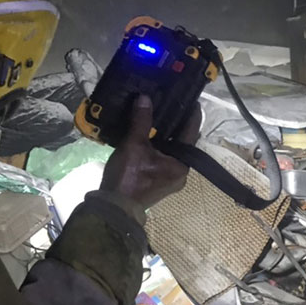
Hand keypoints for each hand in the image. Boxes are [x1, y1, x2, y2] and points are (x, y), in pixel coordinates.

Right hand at [100, 96, 200, 210]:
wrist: (114, 207)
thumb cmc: (128, 176)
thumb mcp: (134, 145)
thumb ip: (141, 121)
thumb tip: (145, 98)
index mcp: (182, 164)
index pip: (191, 132)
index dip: (191, 114)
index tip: (191, 98)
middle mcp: (181, 172)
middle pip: (182, 142)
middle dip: (177, 123)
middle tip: (172, 102)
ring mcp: (170, 179)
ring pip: (172, 150)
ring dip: (166, 135)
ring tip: (159, 114)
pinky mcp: (158, 182)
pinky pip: (163, 158)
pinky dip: (158, 145)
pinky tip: (149, 133)